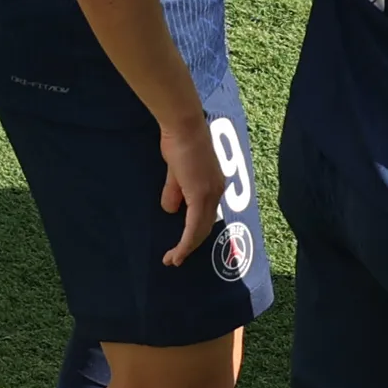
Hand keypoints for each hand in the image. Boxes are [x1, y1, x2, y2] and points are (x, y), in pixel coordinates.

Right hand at [156, 119, 226, 266]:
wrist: (184, 128)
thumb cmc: (178, 143)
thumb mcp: (175, 173)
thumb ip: (175, 192)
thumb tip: (171, 210)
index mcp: (214, 186)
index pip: (206, 216)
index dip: (193, 234)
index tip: (182, 247)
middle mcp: (216, 192)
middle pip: (205, 227)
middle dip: (190, 246)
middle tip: (174, 259)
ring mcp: (210, 194)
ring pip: (200, 230)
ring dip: (186, 247)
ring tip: (172, 259)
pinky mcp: (200, 195)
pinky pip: (193, 226)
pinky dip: (185, 242)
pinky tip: (177, 252)